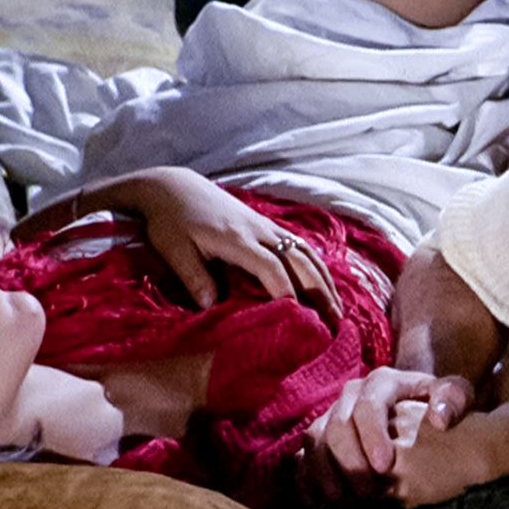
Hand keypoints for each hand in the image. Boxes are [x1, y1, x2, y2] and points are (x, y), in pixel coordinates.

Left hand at [134, 169, 341, 317]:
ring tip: (338, 309)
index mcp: (236, 238)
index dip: (286, 292)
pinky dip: (317, 266)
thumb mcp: (173, 250)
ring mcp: (266, 225)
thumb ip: (193, 277)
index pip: (270, 267)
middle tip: (335, 322)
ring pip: (305, 252)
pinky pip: (300, 245)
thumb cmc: (169, 222)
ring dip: (325, 280)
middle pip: (299, 260)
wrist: (173, 187)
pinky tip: (325, 284)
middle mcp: (258, 230)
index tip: (298, 318)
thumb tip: (212, 308)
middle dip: (320, 291)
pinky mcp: (266, 224)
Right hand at [296, 367, 473, 505]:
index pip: (368, 405)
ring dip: (326, 474)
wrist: (421, 413)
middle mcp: (350, 394)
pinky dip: (307, 480)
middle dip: (350, 462)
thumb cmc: (441, 407)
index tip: (385, 467)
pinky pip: (302, 457)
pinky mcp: (319, 437)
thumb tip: (439, 419)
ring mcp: (331, 414)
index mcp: (382, 381)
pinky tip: (321, 503)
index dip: (371, 436)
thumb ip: (454, 400)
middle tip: (367, 494)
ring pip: (314, 442)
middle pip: (336, 426)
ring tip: (345, 503)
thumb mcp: (457, 396)